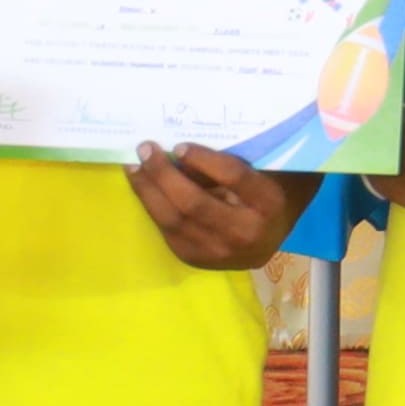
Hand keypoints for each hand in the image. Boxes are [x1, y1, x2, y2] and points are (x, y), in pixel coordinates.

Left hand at [131, 142, 295, 269]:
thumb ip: (224, 164)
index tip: (180, 145)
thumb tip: (177, 154)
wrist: (267, 240)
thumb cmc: (260, 196)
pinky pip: (168, 230)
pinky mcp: (197, 260)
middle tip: (146, 149)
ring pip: (175, 220)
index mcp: (269, 204)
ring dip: (148, 191)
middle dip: (164, 174)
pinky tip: (143, 187)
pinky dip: (152, 206)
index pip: (234, 178)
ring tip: (135, 167)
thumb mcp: (256, 173)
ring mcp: (218, 252)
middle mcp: (245, 233)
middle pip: (195, 203)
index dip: (204, 160)